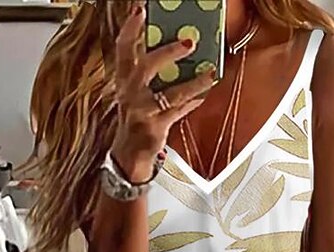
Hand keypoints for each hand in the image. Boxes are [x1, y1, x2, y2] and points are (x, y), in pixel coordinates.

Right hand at [110, 1, 215, 180]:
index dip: (130, 29)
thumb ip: (150, 72)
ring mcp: (141, 112)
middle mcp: (129, 94)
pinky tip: (203, 94)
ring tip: (210, 73)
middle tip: (189, 41)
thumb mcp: (137, 93)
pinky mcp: (154, 128)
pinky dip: (192, 102)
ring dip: (192, 82)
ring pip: (169, 93)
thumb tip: (177, 46)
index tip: (140, 10)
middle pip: (145, 66)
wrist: (129, 155)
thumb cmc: (137, 118)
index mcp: (124, 81)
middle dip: (167, 52)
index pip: (123, 50)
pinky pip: (178, 112)